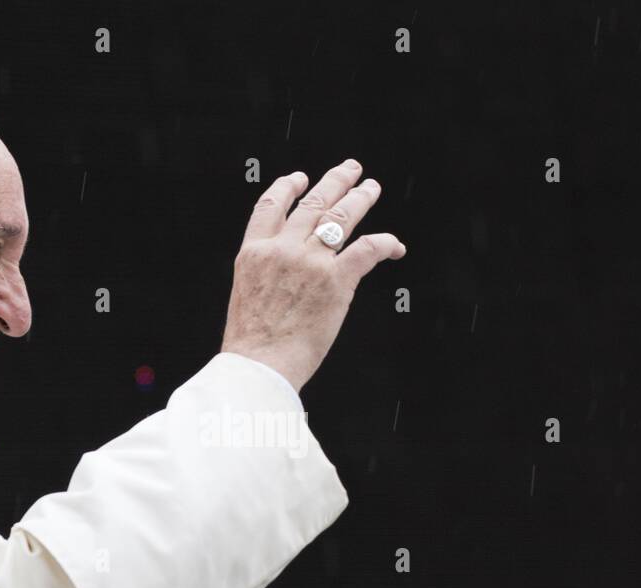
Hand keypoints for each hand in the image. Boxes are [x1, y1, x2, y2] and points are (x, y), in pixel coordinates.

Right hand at [221, 158, 406, 391]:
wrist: (259, 364)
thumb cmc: (252, 345)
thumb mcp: (246, 296)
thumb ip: (265, 276)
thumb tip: (283, 280)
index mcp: (254, 253)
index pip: (270, 206)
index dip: (288, 187)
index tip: (300, 178)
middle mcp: (282, 249)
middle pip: (312, 204)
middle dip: (334, 182)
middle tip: (350, 170)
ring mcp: (311, 261)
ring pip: (340, 217)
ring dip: (360, 199)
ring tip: (372, 188)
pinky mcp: (336, 280)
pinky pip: (367, 249)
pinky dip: (385, 243)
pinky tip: (394, 246)